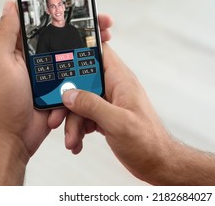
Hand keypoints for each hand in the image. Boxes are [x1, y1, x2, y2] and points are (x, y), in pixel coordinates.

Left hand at [0, 2, 113, 184]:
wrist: (12, 138)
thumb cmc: (0, 102)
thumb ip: (6, 34)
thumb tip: (10, 6)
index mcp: (24, 49)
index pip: (47, 25)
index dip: (66, 14)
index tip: (83, 9)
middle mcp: (39, 60)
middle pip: (67, 40)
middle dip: (86, 32)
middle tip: (105, 26)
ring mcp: (51, 76)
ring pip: (75, 60)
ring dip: (91, 54)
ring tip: (107, 45)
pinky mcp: (60, 92)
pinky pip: (77, 82)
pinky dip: (86, 79)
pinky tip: (98, 72)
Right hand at [62, 44, 176, 183]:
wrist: (156, 163)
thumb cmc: (147, 142)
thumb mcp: (118, 122)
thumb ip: (92, 105)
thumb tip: (69, 94)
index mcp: (121, 80)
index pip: (99, 52)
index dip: (81, 51)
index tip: (61, 61)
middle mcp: (114, 88)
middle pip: (82, 81)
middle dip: (68, 100)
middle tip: (58, 117)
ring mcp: (110, 102)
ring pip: (81, 102)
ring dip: (73, 121)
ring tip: (73, 139)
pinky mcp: (106, 116)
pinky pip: (85, 116)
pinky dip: (79, 129)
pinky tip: (78, 142)